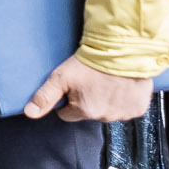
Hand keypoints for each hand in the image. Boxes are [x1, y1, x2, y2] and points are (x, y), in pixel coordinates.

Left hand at [22, 54, 152, 122]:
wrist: (124, 52)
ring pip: (108, 111)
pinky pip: (128, 108)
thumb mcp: (60, 77)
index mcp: (85, 111)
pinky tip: (121, 86)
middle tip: (91, 81)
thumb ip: (44, 97)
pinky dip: (124, 100)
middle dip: (88, 100)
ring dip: (107, 100)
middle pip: (89, 112)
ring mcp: (123, 113)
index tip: (73, 88)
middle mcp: (105, 116)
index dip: (67, 101)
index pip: (67, 114)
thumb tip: (29, 113)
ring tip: (106, 81)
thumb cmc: (92, 63)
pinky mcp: (139, 108)